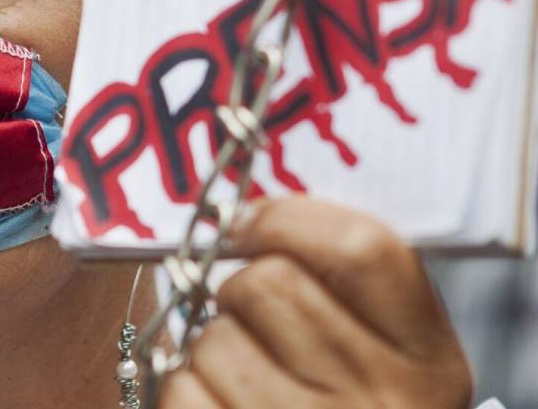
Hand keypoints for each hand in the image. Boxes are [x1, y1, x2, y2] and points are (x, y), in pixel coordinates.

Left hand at [159, 197, 472, 408]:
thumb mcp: (390, 361)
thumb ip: (342, 290)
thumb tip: (249, 219)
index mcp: (427, 363)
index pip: (361, 249)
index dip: (286, 221)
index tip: (246, 226)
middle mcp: (380, 403)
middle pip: (269, 283)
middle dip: (238, 291)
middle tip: (246, 319)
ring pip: (214, 337)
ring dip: (210, 347)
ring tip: (240, 377)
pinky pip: (182, 388)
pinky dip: (185, 389)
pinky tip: (218, 404)